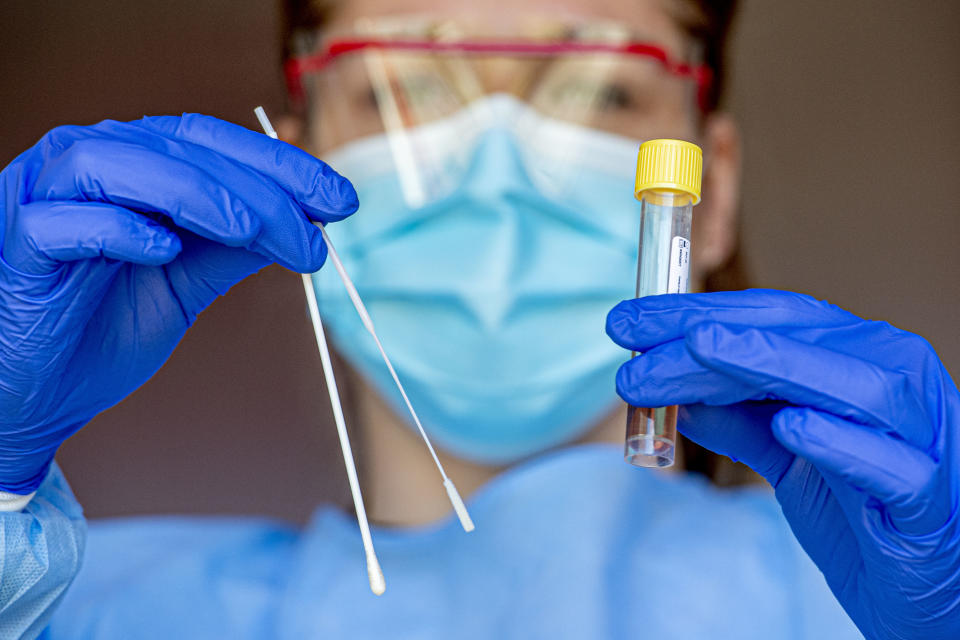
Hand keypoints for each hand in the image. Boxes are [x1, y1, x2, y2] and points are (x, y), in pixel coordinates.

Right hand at [0, 114, 357, 493]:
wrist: (35, 396)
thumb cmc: (100, 331)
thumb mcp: (185, 284)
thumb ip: (231, 249)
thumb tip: (304, 226)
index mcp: (132, 169)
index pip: (212, 144)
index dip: (280, 166)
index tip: (340, 201)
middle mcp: (88, 167)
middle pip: (177, 148)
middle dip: (256, 187)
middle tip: (312, 233)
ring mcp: (43, 201)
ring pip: (113, 163)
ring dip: (192, 191)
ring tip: (251, 231)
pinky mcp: (15, 248)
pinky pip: (55, 223)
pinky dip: (113, 228)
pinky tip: (164, 250)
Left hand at [607, 289, 959, 639]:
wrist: (923, 588)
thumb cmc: (858, 508)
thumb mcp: (783, 456)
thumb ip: (737, 418)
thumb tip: (673, 390)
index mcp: (854, 360)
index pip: (771, 318)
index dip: (696, 312)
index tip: (626, 321)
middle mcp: (891, 380)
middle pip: (799, 339)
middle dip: (709, 333)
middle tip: (632, 341)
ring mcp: (919, 435)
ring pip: (855, 385)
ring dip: (768, 364)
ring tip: (698, 350)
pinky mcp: (929, 498)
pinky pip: (893, 465)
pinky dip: (842, 443)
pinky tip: (791, 426)